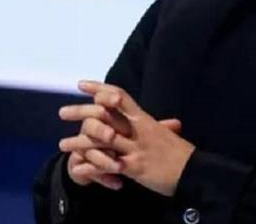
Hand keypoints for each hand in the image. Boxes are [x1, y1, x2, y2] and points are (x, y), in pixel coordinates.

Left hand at [62, 80, 195, 196]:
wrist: (193, 172)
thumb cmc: (180, 153)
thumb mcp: (167, 135)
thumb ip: (158, 126)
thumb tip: (161, 120)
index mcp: (144, 119)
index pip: (119, 96)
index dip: (99, 88)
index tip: (81, 84)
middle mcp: (137, 130)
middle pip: (103, 114)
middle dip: (80, 111)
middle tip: (62, 112)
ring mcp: (134, 148)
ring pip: (99, 140)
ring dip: (77, 142)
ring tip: (62, 145)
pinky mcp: (133, 168)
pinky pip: (106, 166)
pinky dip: (89, 167)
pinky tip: (77, 168)